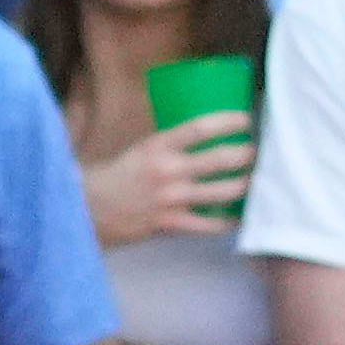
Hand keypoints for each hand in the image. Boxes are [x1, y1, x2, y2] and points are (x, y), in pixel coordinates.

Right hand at [85, 112, 250, 247]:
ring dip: (245, 185)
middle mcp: (167, 171)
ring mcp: (170, 200)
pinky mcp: (170, 225)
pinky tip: (239, 217)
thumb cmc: (117, 177)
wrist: (89, 211)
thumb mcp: (141, 150)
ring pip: (223, 192)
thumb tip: (204, 138)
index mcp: (157, 146)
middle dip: (247, 154)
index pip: (201, 127)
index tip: (246, 119)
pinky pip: (209, 225)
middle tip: (255, 152)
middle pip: (221, 159)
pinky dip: (229, 222)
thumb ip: (170, 146)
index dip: (229, 121)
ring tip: (253, 180)